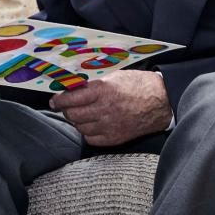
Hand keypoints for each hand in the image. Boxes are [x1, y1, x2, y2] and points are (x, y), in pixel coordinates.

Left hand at [49, 70, 171, 145]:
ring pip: (80, 127)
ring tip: (81, 114)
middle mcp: (104, 109)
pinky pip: (91, 139)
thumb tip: (72, 86)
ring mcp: (109, 125)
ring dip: (77, 121)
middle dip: (65, 110)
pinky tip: (91, 124)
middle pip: (72, 115)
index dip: (58, 100)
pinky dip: (87, 132)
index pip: (70, 98)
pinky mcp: (115, 138)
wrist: (160, 101)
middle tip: (65, 107)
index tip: (54, 100)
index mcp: (103, 90)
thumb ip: (93, 83)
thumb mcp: (113, 76)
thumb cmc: (137, 84)